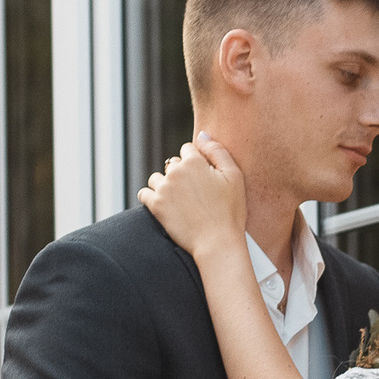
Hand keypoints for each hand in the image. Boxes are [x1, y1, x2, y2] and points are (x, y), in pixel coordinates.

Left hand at [139, 131, 248, 262]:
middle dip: (181, 175)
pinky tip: (164, 206)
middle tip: (194, 195)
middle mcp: (176, 172)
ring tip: (180, 202)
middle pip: (172, 164)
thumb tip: (202, 135)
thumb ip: (217, 151)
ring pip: (157, 178)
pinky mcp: (156, 206)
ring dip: (165, 186)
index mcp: (195, 162)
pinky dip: (151, 197)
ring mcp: (164, 189)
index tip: (203, 179)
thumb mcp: (234, 176)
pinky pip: (144, 194)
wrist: (218, 243)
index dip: (197, 163)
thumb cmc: (230, 212)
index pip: (188, 150)